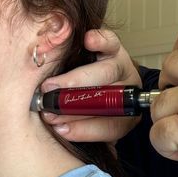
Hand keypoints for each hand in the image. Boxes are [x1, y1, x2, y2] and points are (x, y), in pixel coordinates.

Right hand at [41, 28, 141, 143]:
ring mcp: (122, 66)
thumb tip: (60, 135)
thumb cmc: (91, 107)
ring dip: (76, 80)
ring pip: (106, 71)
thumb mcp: (92, 126)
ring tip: (51, 86)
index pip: (111, 126)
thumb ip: (81, 132)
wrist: (101, 77)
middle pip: (107, 99)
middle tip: (50, 108)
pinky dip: (100, 41)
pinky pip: (110, 42)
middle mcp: (127, 91)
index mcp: (126, 116)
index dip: (85, 129)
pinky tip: (88, 41)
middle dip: (75, 106)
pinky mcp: (115, 47)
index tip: (60, 130)